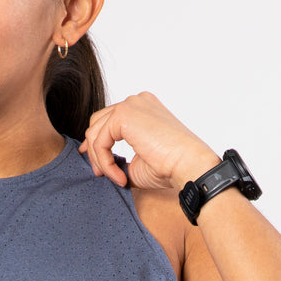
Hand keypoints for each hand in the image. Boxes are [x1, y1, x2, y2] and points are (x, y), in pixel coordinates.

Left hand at [78, 92, 221, 192]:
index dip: (97, 142)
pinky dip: (105, 162)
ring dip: (100, 160)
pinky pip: (99, 141)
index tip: (97, 165)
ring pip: (95, 133)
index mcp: (143, 108)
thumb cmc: (170, 166)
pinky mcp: (123, 115)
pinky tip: (120, 177)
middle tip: (99, 173)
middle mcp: (136, 102)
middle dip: (93, 149)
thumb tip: (100, 165)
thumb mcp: (138, 162)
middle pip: (98, 122)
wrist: (188, 164)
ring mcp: (129, 105)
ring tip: (116, 178)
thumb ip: (119, 158)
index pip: (109, 120)